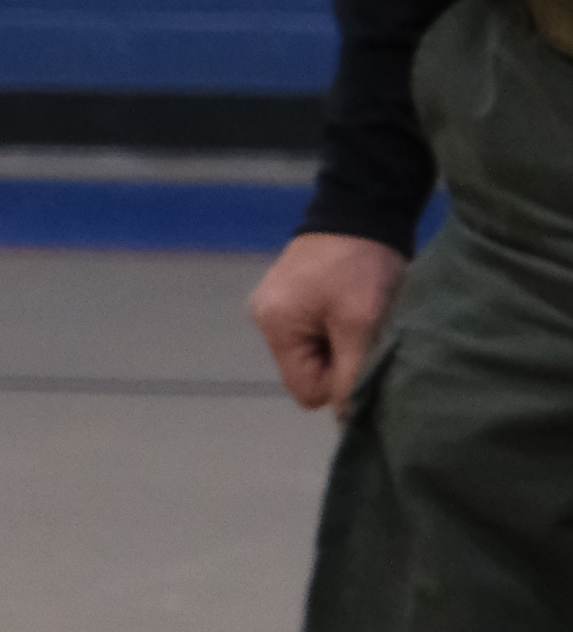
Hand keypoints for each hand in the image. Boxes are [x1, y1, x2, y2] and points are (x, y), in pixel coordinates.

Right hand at [249, 230, 408, 410]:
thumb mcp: (360, 323)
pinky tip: (352, 306)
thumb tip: (349, 423)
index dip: (339, 382)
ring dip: (341, 343)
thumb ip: (352, 374)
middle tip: (365, 334)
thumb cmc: (359, 268)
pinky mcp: (291, 294)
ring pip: (315, 352)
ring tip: (361, 316)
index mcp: (274, 326)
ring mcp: (276, 305)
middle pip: (308, 371)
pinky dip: (336, 327)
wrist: (361, 209)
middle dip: (341, 361)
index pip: (306, 391)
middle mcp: (265, 319)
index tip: (363, 355)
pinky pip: (314, 331)